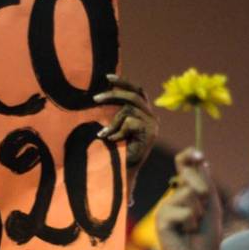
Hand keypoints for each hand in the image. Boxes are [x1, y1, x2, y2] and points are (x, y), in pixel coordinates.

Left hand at [94, 74, 158, 190]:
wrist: (122, 172)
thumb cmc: (115, 151)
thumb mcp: (115, 127)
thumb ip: (116, 111)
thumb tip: (103, 94)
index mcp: (145, 114)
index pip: (137, 91)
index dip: (124, 82)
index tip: (107, 77)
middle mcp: (152, 117)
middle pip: (134, 95)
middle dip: (114, 94)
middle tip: (96, 99)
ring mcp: (152, 125)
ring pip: (128, 110)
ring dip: (112, 122)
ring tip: (104, 135)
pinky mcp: (150, 133)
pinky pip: (129, 122)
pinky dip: (117, 131)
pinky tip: (112, 141)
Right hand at [156, 148, 221, 249]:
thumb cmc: (207, 237)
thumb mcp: (211, 205)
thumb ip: (205, 183)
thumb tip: (200, 160)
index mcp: (185, 191)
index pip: (183, 166)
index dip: (188, 156)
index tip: (197, 154)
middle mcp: (172, 197)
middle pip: (188, 176)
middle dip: (203, 190)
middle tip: (203, 212)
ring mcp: (164, 208)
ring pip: (189, 194)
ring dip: (199, 211)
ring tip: (194, 227)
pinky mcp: (161, 220)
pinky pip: (184, 211)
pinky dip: (192, 223)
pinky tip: (185, 234)